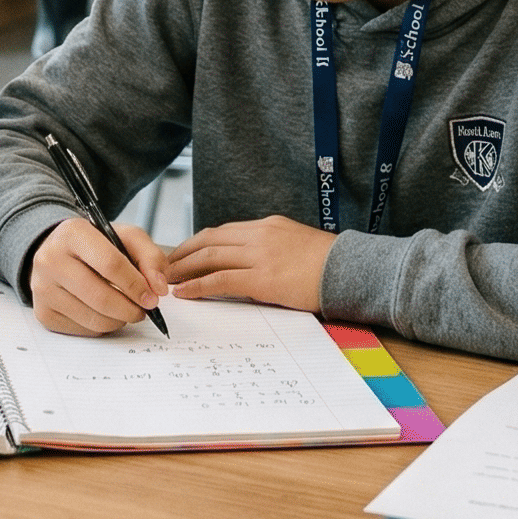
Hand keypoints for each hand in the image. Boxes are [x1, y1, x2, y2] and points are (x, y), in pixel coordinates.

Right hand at [29, 217, 169, 336]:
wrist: (58, 252)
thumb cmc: (95, 246)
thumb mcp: (126, 238)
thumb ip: (150, 257)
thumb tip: (159, 288)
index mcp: (72, 233)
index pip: (110, 264)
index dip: (136, 284)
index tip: (153, 298)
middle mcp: (51, 259)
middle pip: (100, 297)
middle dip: (130, 309)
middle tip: (143, 310)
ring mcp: (43, 288)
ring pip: (93, 318)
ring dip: (119, 320)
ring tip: (125, 309)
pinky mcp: (43, 312)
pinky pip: (82, 330)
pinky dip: (101, 326)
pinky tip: (103, 312)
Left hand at [164, 216, 335, 312]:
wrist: (352, 271)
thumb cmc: (330, 264)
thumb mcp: (295, 244)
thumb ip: (270, 249)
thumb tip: (249, 266)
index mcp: (267, 225)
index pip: (222, 231)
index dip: (197, 243)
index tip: (182, 253)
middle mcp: (259, 235)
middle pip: (209, 240)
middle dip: (183, 253)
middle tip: (165, 266)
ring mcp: (260, 255)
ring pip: (210, 257)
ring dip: (184, 269)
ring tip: (168, 280)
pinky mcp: (263, 279)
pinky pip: (221, 280)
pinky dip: (198, 286)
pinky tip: (186, 293)